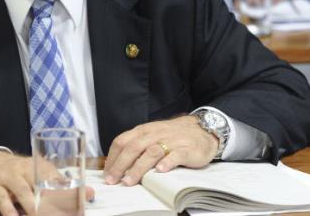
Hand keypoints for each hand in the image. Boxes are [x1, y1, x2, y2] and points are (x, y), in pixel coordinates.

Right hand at [0, 151, 94, 215]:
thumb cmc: (20, 173)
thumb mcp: (39, 174)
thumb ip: (62, 186)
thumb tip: (90, 194)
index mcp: (40, 166)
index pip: (57, 177)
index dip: (69, 190)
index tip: (80, 203)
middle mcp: (25, 169)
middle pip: (40, 183)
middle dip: (51, 201)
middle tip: (60, 213)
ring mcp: (9, 177)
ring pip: (22, 190)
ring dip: (32, 206)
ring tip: (38, 215)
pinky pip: (3, 200)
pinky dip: (10, 211)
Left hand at [103, 116, 217, 185]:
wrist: (202, 129)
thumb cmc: (173, 136)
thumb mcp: (152, 136)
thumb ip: (136, 146)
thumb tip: (116, 164)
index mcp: (144, 131)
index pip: (122, 141)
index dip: (112, 157)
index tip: (107, 173)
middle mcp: (155, 134)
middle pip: (134, 147)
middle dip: (121, 165)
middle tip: (113, 180)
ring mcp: (171, 141)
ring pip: (152, 152)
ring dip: (139, 167)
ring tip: (130, 180)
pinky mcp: (186, 149)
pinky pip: (175, 155)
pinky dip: (167, 162)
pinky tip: (160, 171)